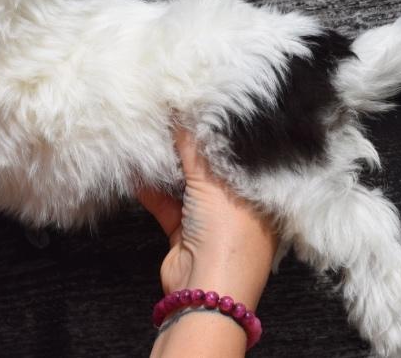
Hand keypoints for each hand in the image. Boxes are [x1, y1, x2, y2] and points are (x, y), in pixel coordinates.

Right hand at [139, 126, 277, 356]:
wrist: (204, 292)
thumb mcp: (212, 183)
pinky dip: (154, 191)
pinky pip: (169, 205)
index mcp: (262, 195)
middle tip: (175, 117)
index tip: (206, 108)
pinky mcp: (186, 233)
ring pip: (189, 186)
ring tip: (154, 136)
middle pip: (215, 170)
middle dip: (194, 149)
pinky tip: (137, 171)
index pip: (245, 156)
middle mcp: (241, 207)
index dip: (226, 134)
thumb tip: (183, 113)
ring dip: (171, 168)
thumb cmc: (226, 236)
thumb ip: (195, 148)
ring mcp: (213, 222)